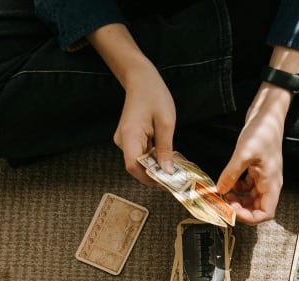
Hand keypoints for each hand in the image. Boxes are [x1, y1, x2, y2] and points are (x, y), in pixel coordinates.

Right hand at [116, 64, 175, 185]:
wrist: (140, 79)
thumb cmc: (154, 95)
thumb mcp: (166, 122)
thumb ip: (165, 148)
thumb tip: (167, 171)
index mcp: (129, 136)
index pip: (133, 166)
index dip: (149, 178)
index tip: (167, 183)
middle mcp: (122, 140)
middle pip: (137, 167)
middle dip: (155, 175)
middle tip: (176, 179)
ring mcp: (124, 140)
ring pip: (139, 161)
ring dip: (155, 167)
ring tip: (174, 169)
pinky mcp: (129, 139)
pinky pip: (140, 154)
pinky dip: (153, 158)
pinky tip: (166, 158)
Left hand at [217, 86, 288, 224]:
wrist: (267, 114)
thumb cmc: (263, 131)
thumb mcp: (244, 154)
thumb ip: (231, 174)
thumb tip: (220, 190)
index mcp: (271, 183)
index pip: (266, 212)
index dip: (250, 217)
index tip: (234, 211)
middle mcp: (269, 183)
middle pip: (257, 208)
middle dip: (241, 209)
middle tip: (225, 204)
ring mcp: (264, 176)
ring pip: (252, 198)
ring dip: (239, 200)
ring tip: (224, 194)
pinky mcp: (257, 169)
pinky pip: (248, 187)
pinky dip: (238, 189)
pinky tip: (229, 183)